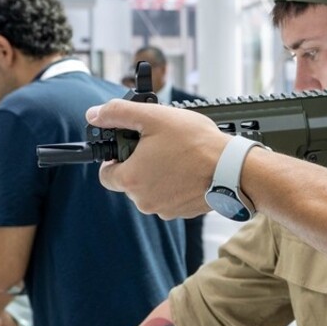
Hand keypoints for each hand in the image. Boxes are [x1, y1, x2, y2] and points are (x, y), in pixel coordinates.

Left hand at [88, 99, 225, 218]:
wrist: (232, 169)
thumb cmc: (196, 143)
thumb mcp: (153, 117)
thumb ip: (118, 113)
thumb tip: (94, 113)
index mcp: (130, 179)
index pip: (106, 174)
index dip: (115, 158)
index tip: (131, 147)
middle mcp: (143, 200)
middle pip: (130, 181)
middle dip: (141, 163)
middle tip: (160, 145)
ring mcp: (164, 209)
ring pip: (151, 189)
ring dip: (159, 174)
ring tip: (179, 156)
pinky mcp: (183, 212)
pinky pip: (171, 197)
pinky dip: (177, 185)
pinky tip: (190, 170)